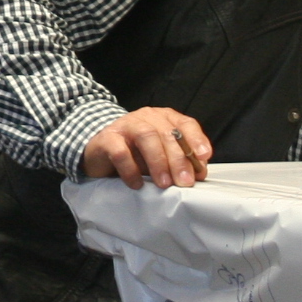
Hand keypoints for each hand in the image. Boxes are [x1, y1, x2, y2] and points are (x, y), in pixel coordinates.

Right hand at [80, 108, 210, 189]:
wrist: (98, 149)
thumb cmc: (135, 153)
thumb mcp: (161, 156)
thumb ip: (179, 161)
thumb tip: (198, 174)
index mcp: (164, 118)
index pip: (185, 124)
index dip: (196, 139)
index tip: (203, 157)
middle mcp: (147, 117)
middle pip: (168, 133)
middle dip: (178, 159)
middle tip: (184, 181)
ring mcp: (126, 125)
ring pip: (146, 136)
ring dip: (158, 162)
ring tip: (163, 184)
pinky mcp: (107, 138)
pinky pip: (121, 151)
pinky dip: (131, 169)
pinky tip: (136, 184)